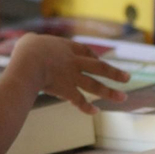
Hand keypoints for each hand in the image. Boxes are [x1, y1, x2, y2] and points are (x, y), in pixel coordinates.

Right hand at [9, 34, 129, 114]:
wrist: (29, 64)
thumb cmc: (27, 50)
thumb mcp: (30, 42)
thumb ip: (33, 43)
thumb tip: (29, 44)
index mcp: (66, 48)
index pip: (84, 50)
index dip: (93, 55)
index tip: (100, 59)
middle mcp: (73, 62)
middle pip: (98, 67)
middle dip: (114, 73)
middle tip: (127, 78)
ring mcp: (72, 77)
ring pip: (95, 85)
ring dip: (110, 92)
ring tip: (123, 97)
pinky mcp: (66, 90)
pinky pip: (80, 101)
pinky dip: (87, 107)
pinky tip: (95, 112)